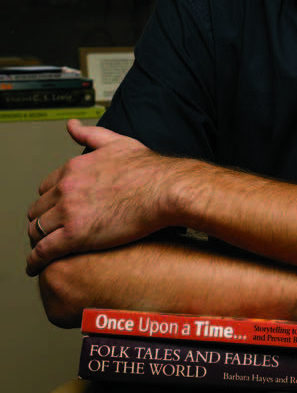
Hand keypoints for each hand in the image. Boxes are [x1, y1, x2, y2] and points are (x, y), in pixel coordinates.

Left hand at [26, 120, 179, 276]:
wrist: (165, 189)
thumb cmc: (149, 169)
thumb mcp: (117, 143)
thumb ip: (90, 134)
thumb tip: (72, 125)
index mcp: (73, 168)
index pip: (45, 188)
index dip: (50, 201)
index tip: (55, 210)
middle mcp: (66, 188)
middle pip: (37, 210)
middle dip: (42, 221)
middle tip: (51, 231)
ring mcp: (68, 212)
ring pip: (36, 230)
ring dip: (38, 241)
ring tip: (44, 250)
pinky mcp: (75, 235)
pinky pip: (43, 252)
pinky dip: (36, 261)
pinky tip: (37, 266)